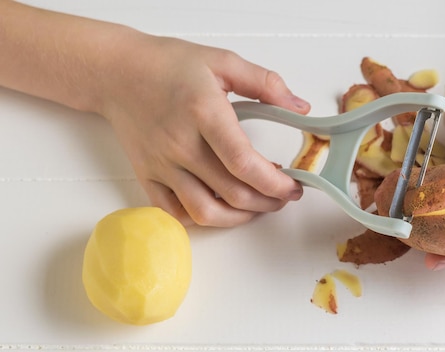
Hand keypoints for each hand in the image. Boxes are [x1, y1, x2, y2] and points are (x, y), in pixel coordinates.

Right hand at [98, 33, 310, 226]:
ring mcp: (162, 165)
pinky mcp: (147, 176)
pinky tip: (221, 209)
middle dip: (268, 202)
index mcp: (204, 114)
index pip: (244, 163)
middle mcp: (181, 145)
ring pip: (205, 212)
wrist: (116, 72)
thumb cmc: (168, 64)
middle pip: (232, 193)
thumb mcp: (222, 61)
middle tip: (284, 195)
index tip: (294, 186)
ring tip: (258, 207)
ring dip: (240, 218)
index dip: (275, 183)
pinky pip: (175, 213)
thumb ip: (265, 83)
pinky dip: (202, 220)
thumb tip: (300, 108)